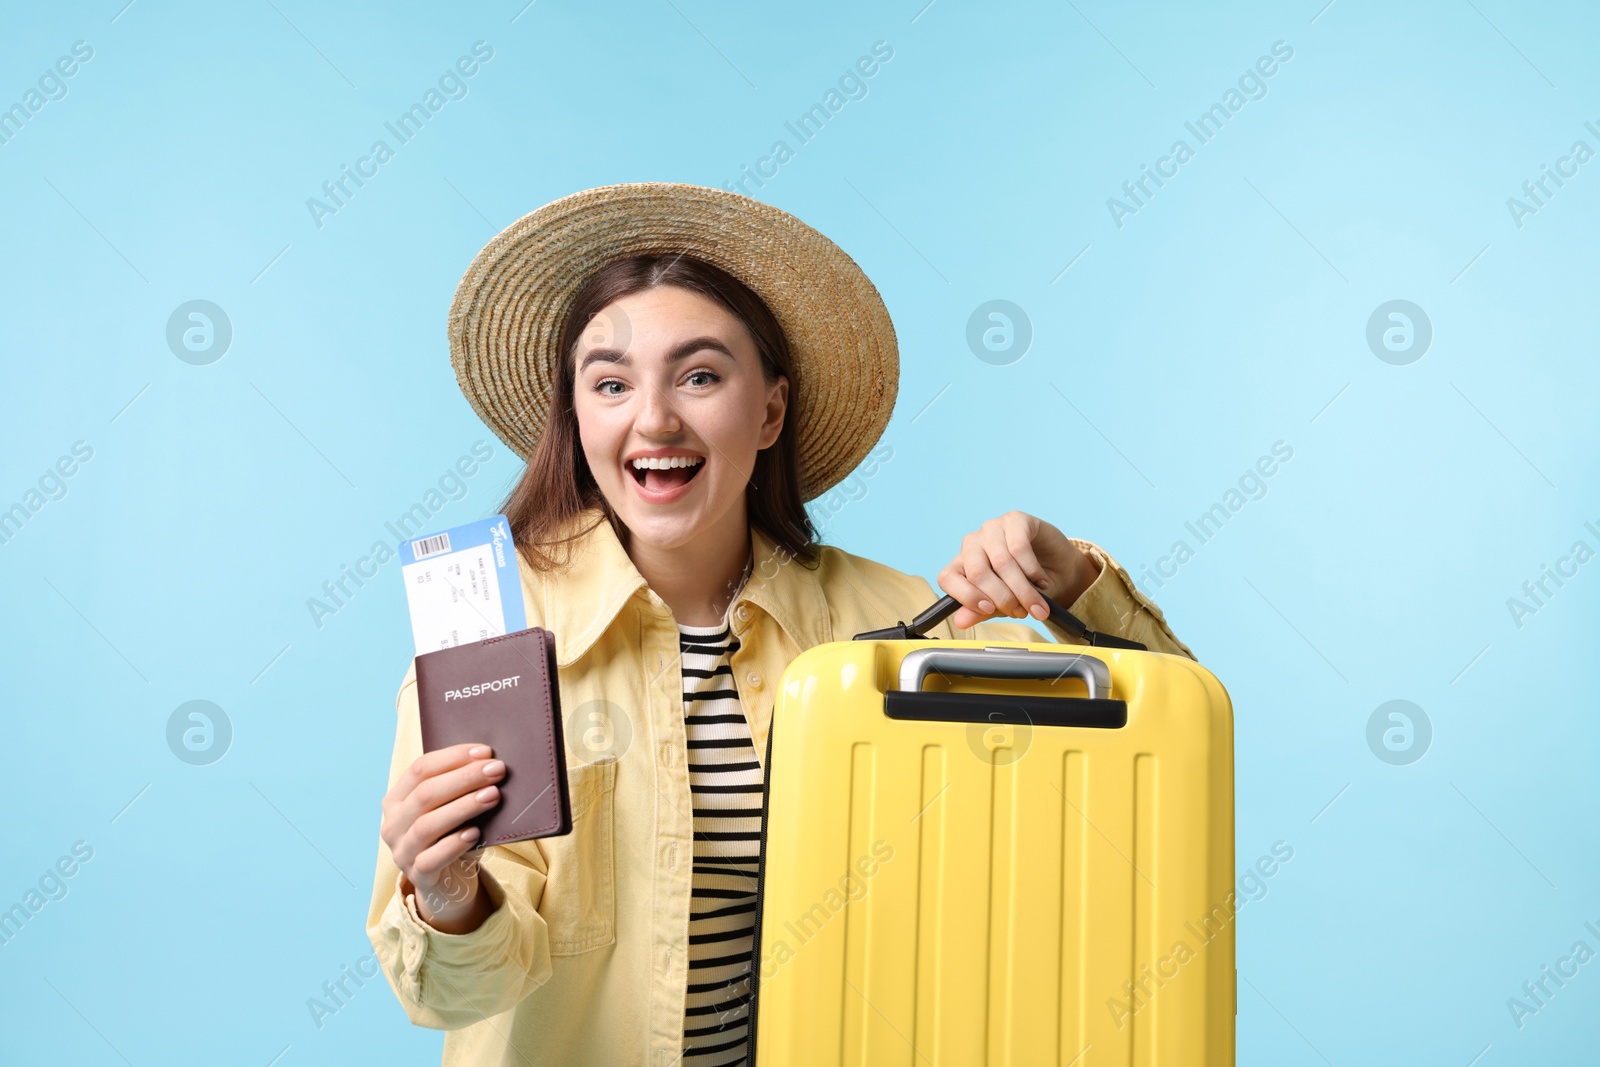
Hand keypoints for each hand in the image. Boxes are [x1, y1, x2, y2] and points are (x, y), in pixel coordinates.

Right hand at [380, 742, 503, 932]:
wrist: (448, 884)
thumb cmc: (452, 835)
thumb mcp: (452, 808)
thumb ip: (461, 788)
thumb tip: (491, 762)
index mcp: (397, 799)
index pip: (420, 769)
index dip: (453, 757)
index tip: (486, 752)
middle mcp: (392, 824)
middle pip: (425, 794)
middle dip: (464, 778)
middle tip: (496, 769)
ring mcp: (401, 852)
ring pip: (427, 825)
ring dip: (463, 807)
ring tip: (493, 796)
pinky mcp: (416, 876)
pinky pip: (431, 859)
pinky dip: (453, 844)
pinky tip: (475, 833)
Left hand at [937, 510, 1098, 629]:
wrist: (1059, 572)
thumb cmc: (1026, 587)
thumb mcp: (1003, 605)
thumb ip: (981, 612)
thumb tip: (960, 622)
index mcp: (961, 565)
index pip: (947, 578)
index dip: (966, 597)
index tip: (989, 610)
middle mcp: (972, 544)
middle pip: (977, 572)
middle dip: (1002, 598)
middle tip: (1020, 612)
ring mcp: (992, 529)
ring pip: (1002, 562)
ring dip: (1022, 589)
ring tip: (1036, 604)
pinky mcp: (1014, 520)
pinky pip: (1019, 547)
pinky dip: (1033, 571)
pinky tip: (1041, 582)